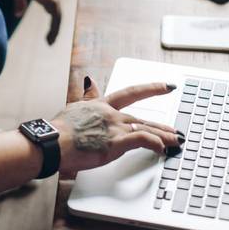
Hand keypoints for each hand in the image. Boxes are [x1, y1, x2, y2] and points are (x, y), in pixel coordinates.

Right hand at [0, 0, 61, 43]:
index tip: (47, 18)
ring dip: (54, 30)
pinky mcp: (53, 1)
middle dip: (54, 25)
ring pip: (57, 17)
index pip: (49, 2)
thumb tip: (18, 15)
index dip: (49, 10)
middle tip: (50, 38)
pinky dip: (54, 30)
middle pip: (56, 11)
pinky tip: (50, 39)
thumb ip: (20, 3)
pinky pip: (56, 19)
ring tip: (50, 42)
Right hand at [53, 77, 180, 178]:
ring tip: (176, 142)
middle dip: (161, 125)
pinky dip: (155, 144)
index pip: (130, 93)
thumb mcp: (74, 106)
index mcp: (101, 105)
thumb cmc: (59, 129)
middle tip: (175, 130)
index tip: (165, 87)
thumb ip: (86, 95)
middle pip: (142, 118)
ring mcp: (114, 128)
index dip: (150, 89)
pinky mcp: (116, 142)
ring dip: (164, 137)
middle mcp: (111, 114)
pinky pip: (142, 140)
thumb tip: (88, 80)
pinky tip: (162, 150)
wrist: (52, 141)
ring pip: (146, 129)